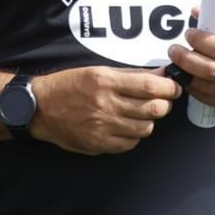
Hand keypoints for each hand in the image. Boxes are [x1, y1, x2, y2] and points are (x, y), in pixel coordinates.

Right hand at [29, 66, 181, 154]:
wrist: (40, 107)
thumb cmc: (70, 85)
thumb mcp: (98, 70)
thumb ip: (131, 75)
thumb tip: (161, 76)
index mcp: (106, 81)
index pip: (150, 87)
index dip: (170, 88)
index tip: (175, 87)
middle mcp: (105, 104)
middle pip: (153, 109)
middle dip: (164, 104)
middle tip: (162, 101)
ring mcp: (102, 127)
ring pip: (145, 128)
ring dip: (149, 120)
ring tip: (141, 114)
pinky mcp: (98, 144)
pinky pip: (130, 144)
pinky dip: (134, 135)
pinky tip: (126, 127)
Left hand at [167, 8, 214, 115]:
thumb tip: (197, 10)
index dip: (200, 41)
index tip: (190, 34)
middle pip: (210, 70)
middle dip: (186, 59)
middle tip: (175, 50)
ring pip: (208, 88)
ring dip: (188, 77)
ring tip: (178, 65)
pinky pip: (212, 102)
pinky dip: (196, 91)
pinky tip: (190, 80)